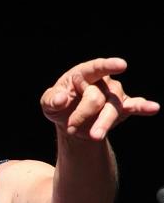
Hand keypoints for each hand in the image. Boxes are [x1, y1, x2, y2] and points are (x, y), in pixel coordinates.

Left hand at [40, 57, 159, 140]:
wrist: (70, 123)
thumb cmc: (59, 106)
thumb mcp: (48, 103)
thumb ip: (51, 100)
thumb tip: (60, 99)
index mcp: (83, 74)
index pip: (96, 68)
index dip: (108, 66)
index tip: (121, 65)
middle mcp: (102, 81)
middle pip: (98, 98)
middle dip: (83, 114)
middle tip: (71, 128)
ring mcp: (114, 94)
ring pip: (113, 108)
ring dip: (103, 123)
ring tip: (94, 136)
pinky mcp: (121, 108)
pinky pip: (134, 106)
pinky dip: (143, 108)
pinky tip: (153, 108)